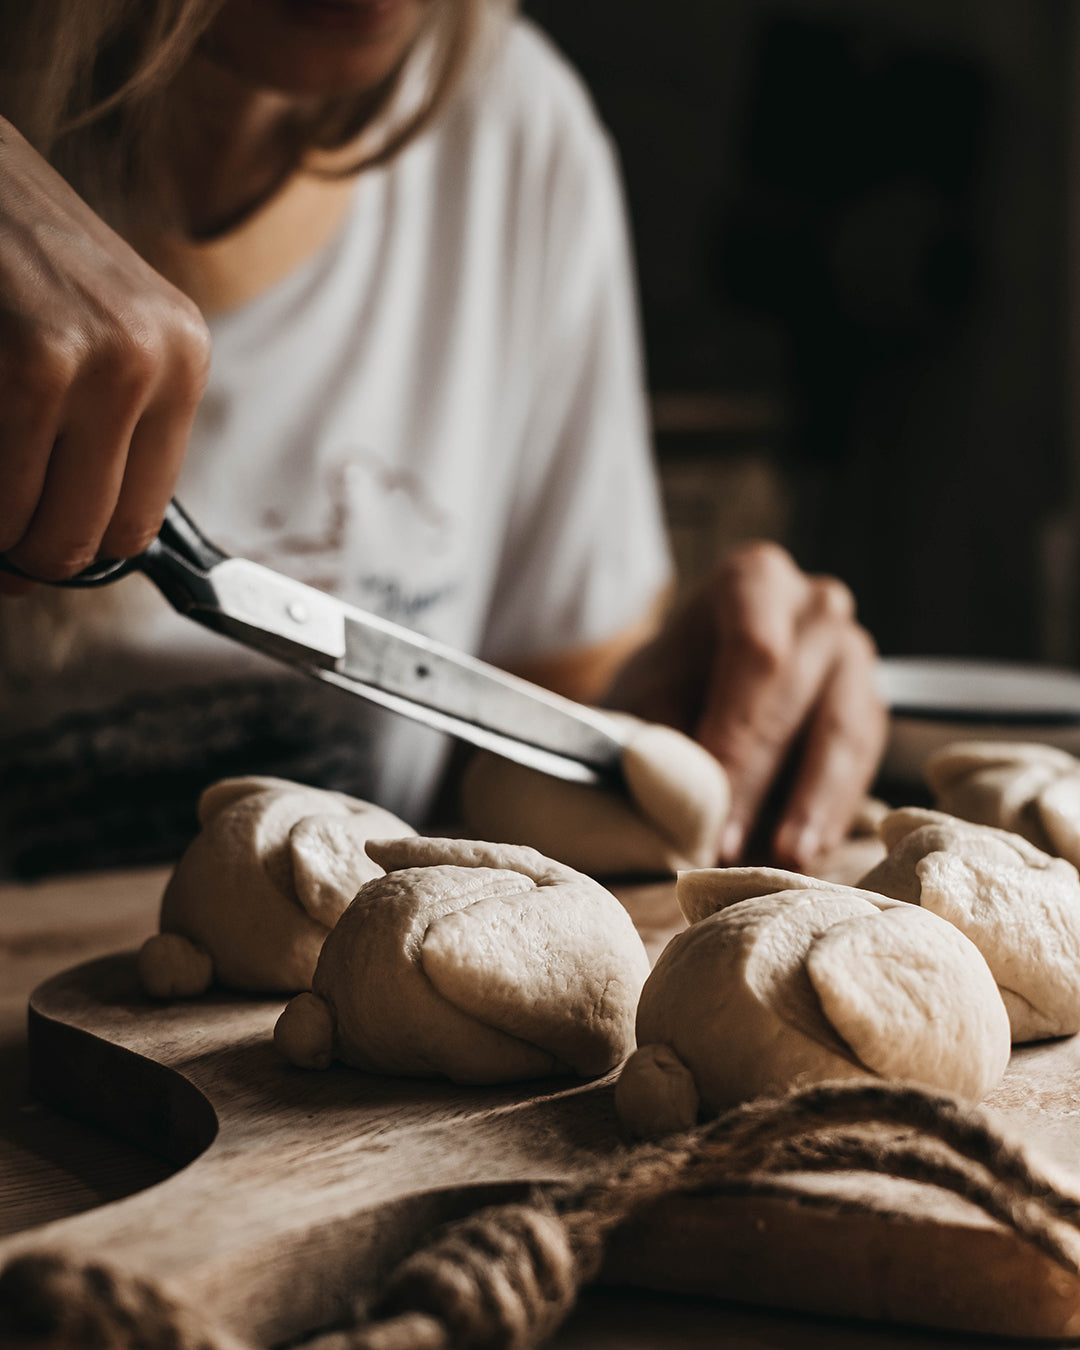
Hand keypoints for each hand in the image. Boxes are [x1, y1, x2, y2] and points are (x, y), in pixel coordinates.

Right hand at [0, 116, 210, 592]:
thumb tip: (81, 549)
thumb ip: (106, 425)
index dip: (82, 552)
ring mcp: (98, 363)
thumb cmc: (14, 250)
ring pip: (39, 524)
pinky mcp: (33, 365)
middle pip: (92, 534)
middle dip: (32, 554)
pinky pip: (2, 491)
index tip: (37, 556)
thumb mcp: (96, 324)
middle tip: (2, 548)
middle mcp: (155, 363)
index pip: (141, 517)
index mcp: (184, 358)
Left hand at [604, 541, 886, 869]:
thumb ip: (657, 738)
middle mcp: (816, 605)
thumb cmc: (660, 694)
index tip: (708, 798)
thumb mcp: (642, 705)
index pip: (756, 652)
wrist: (688, 694)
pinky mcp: (870, 707)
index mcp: (753, 580)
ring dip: (809, 802)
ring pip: (843, 730)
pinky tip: (805, 851)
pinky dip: (832, 808)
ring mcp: (853, 653)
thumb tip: (674, 790)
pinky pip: (861, 759)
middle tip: (727, 847)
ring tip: (780, 860)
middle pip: (798, 692)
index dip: (736, 730)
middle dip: (760, 779)